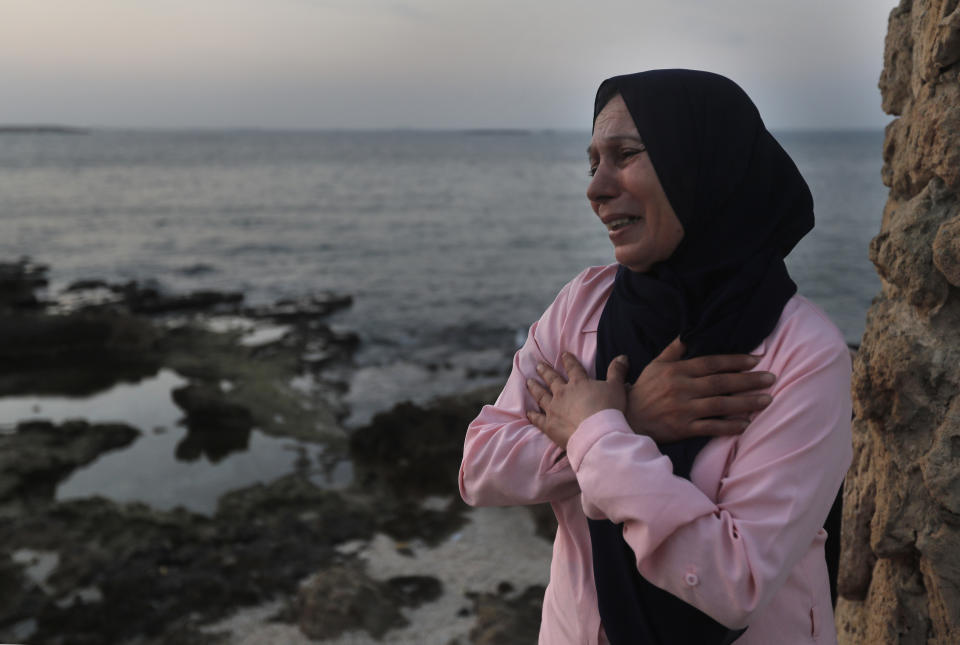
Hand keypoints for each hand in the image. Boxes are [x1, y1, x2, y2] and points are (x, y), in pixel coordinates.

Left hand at [526, 352, 628, 449]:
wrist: (597, 433)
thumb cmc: (609, 409)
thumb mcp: (616, 387)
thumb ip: (617, 371)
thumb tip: (622, 356)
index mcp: (579, 383)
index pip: (573, 368)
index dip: (568, 360)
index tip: (563, 354)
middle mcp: (563, 393)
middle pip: (552, 379)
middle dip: (545, 371)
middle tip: (538, 365)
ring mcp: (554, 409)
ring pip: (541, 395)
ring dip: (534, 388)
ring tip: (529, 382)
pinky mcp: (549, 425)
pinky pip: (538, 419)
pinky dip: (532, 415)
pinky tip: (528, 412)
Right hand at [626, 337, 774, 443]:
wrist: (627, 419)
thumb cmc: (644, 390)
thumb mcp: (655, 365)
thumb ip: (674, 350)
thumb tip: (688, 333)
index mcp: (676, 371)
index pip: (711, 363)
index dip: (734, 361)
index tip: (756, 359)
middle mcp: (681, 388)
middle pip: (720, 383)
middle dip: (748, 380)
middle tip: (771, 378)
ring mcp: (683, 409)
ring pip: (720, 405)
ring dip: (746, 402)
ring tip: (767, 400)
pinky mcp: (682, 428)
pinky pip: (711, 427)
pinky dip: (729, 426)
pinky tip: (746, 424)